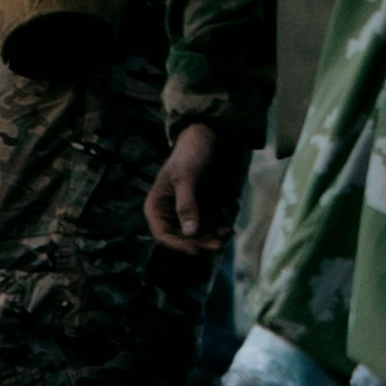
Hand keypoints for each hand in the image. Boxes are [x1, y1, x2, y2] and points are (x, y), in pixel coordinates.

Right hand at [147, 121, 244, 255]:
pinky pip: (209, 227)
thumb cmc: (191, 153)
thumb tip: (189, 232)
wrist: (211, 136)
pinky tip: (228, 228)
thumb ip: (186, 204)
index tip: (196, 249)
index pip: (162, 235)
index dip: (179, 245)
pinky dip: (217, 230)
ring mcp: (187, 212)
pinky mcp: (203, 210)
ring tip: (226, 234)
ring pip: (197, 236)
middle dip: (199, 244)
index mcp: (156, 206)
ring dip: (211, 239)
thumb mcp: (186, 177)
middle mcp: (169, 213)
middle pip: (182, 239)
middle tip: (218, 245)